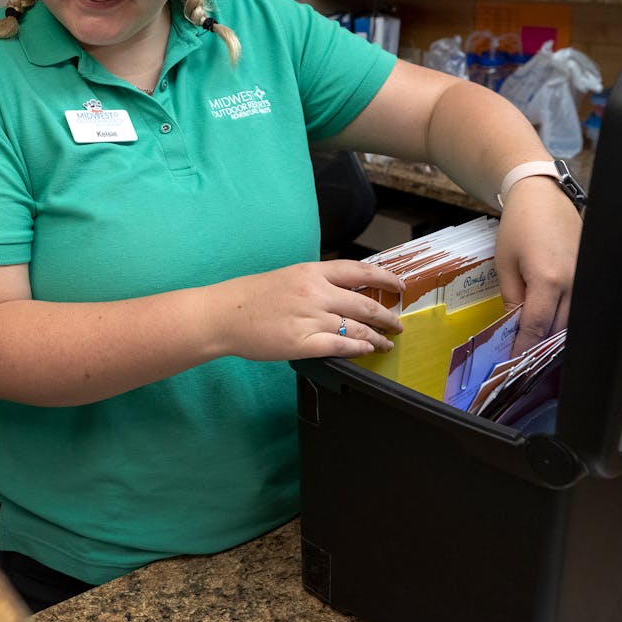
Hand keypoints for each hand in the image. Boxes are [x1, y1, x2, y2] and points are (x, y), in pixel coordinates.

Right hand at [207, 260, 404, 361]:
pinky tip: (368, 351)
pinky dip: (359, 349)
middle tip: (398, 323)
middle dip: (387, 315)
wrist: (222, 315)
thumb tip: (342, 293)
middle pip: (365, 303)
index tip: (399, 286)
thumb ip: (315, 283)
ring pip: (357, 328)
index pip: (358, 270)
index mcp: (310, 272)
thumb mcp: (286, 277)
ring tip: (387, 342)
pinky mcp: (302, 344)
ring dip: (378, 337)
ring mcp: (310, 319)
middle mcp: (314, 293)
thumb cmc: (249, 296)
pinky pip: (341, 346)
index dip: (384, 278)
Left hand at [494, 176, 582, 355]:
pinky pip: (580, 303)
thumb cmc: (519, 226)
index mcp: (548, 280)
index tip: (515, 360)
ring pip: (573, 319)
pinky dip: (566, 315)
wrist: (542, 196)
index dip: (525, 346)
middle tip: (521, 354)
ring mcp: (587, 278)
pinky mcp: (592, 273)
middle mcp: (574, 283)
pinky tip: (552, 319)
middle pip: (559, 328)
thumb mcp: (505, 264)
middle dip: (540, 344)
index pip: (538, 327)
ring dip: (554, 331)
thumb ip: (512, 298)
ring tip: (535, 340)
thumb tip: (514, 326)